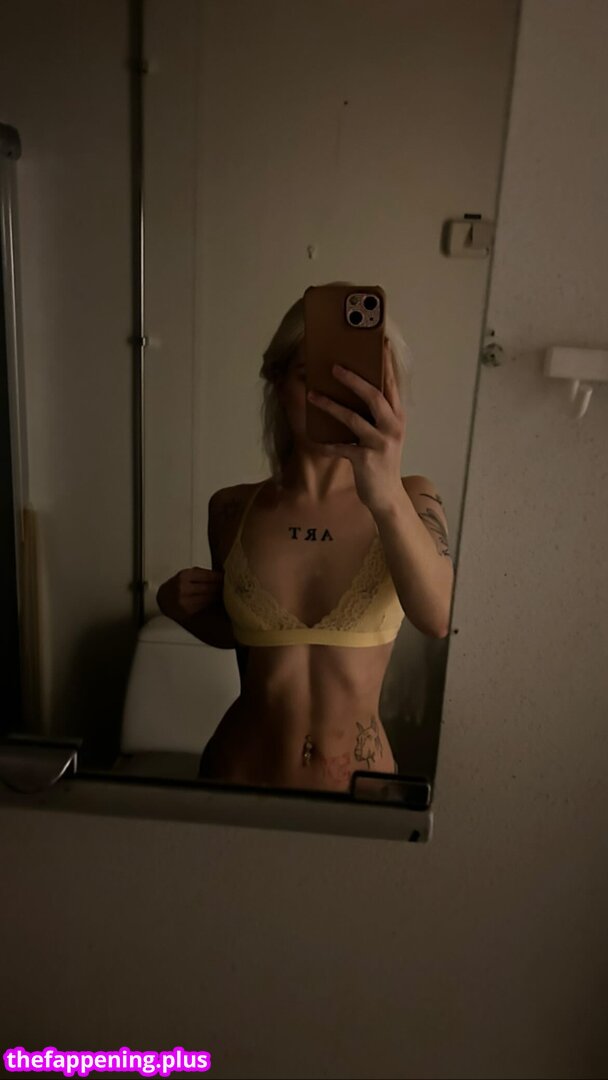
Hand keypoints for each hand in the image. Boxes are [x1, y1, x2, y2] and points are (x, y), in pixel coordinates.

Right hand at [157, 566, 223, 621]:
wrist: (163, 600)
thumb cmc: (177, 585)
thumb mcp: (186, 575)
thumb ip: (202, 574)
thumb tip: (222, 575)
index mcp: (184, 576)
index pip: (208, 576)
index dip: (220, 577)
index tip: (228, 577)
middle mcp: (183, 588)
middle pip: (210, 588)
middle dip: (221, 587)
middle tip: (231, 586)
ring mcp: (185, 601)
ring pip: (209, 598)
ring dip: (219, 596)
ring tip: (226, 593)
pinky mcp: (187, 612)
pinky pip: (204, 606)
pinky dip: (212, 603)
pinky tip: (217, 600)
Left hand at [306, 343, 405, 512]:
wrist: (387, 495)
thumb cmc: (381, 461)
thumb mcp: (384, 435)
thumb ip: (375, 416)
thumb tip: (350, 393)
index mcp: (397, 417)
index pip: (391, 385)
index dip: (385, 364)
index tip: (379, 344)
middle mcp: (392, 427)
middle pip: (374, 396)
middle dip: (353, 379)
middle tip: (334, 367)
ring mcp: (380, 443)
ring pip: (353, 419)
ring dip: (330, 406)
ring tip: (313, 395)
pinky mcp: (366, 459)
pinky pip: (341, 447)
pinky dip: (327, 444)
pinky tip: (315, 440)